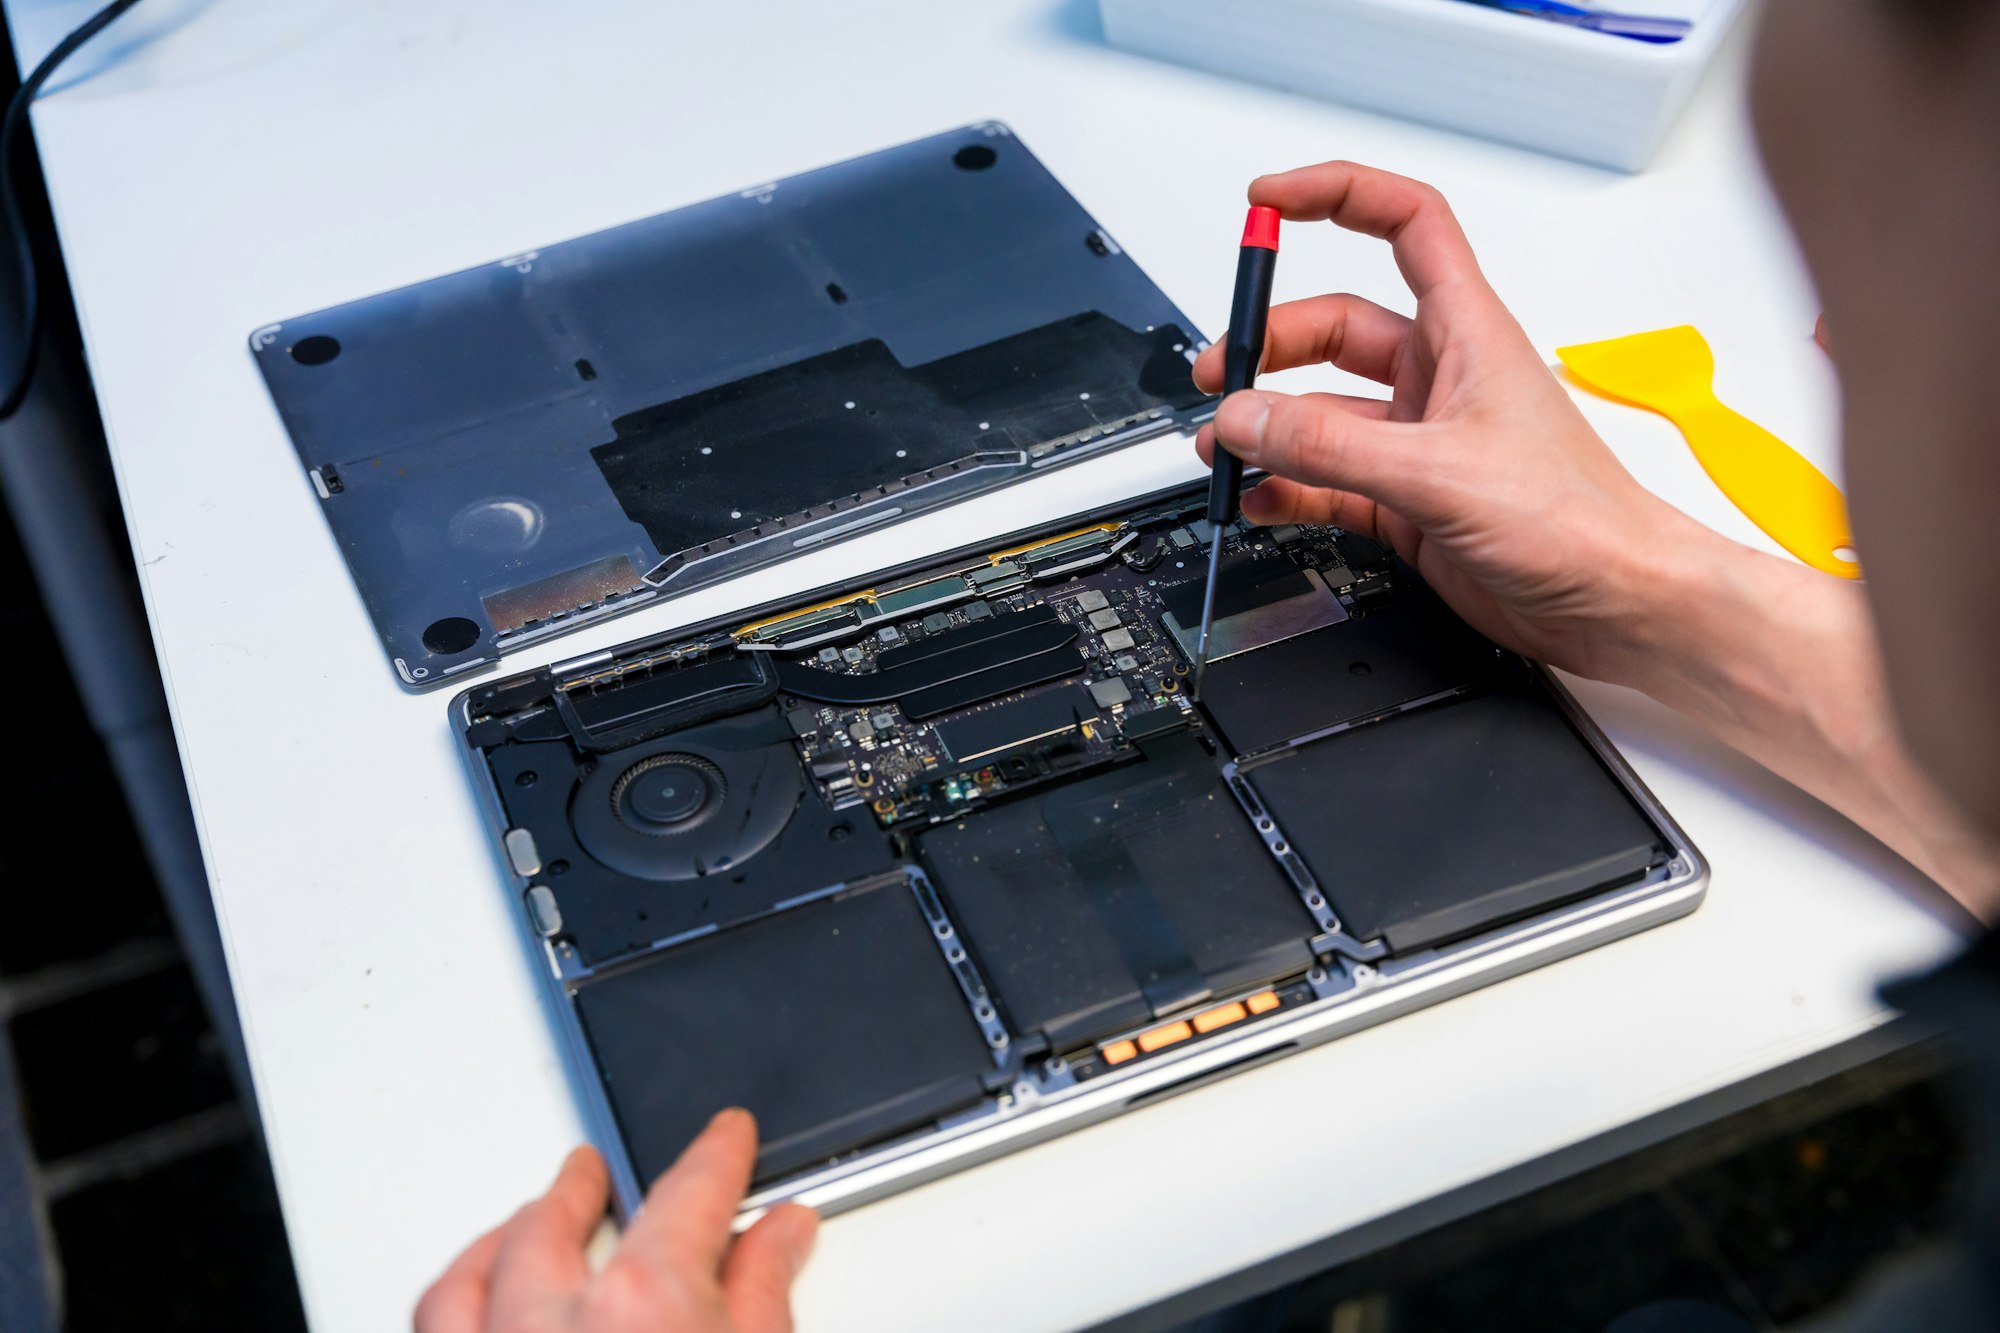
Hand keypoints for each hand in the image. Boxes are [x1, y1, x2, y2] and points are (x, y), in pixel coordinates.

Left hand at [415, 1110, 817, 1332]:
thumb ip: (764, 1299)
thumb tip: (780, 1237)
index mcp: (642, 1306)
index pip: (688, 1200)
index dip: (714, 1159)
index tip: (725, 1137)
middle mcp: (549, 1328)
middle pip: (555, 1226)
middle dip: (577, 1188)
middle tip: (594, 1165)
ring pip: (468, 1281)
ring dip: (501, 1240)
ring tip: (523, 1219)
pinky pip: (433, 1328)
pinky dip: (456, 1300)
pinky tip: (472, 1296)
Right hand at [1193, 161, 1718, 683]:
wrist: (1616, 602)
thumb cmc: (1579, 522)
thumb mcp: (1440, 474)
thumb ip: (1331, 449)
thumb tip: (1249, 420)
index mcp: (1467, 332)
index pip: (1403, 223)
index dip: (1336, 196)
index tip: (1268, 202)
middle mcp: (1441, 376)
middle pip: (1335, 328)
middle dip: (1271, 345)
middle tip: (1222, 378)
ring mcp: (1421, 439)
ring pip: (1323, 412)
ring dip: (1270, 425)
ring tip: (1226, 448)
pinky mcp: (1409, 499)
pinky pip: (1327, 479)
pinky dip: (1287, 487)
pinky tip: (1260, 498)